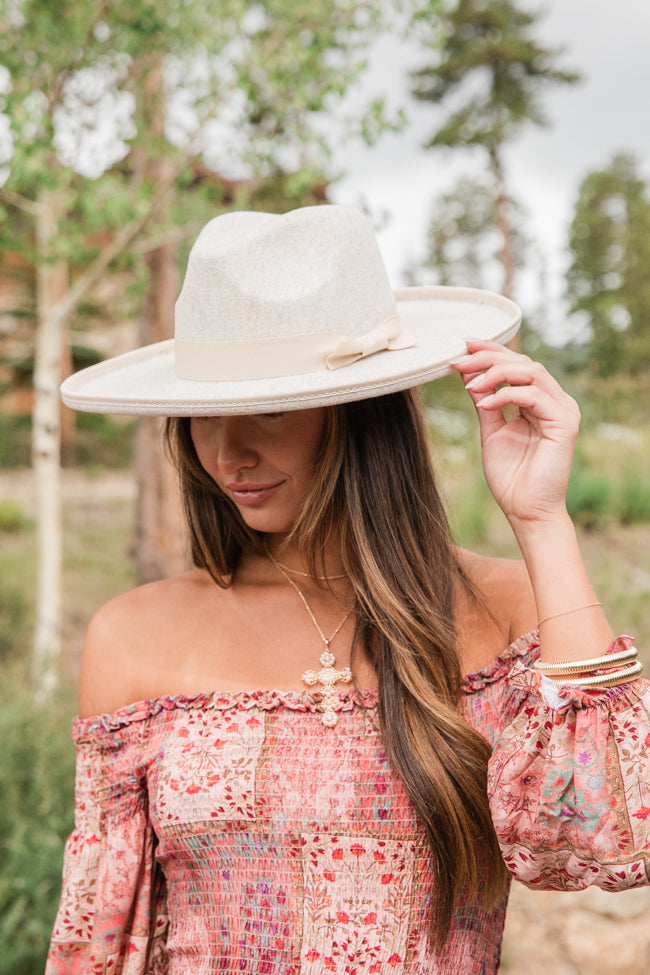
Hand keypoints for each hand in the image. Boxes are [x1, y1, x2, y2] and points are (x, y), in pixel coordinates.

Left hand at [451, 340, 580, 528]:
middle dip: (489, 357)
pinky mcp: (564, 423)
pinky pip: (534, 396)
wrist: (526, 511)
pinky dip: (505, 395)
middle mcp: (555, 402)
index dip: (492, 352)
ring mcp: (563, 410)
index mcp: (540, 402)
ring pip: (532, 372)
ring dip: (496, 372)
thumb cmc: (511, 477)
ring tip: (470, 383)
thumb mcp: (491, 431)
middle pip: (524, 363)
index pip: (517, 365)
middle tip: (460, 359)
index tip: (463, 346)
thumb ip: (484, 402)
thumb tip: (468, 374)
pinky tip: (482, 404)